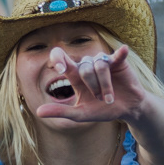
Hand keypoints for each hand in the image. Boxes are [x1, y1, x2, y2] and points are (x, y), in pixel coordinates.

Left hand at [32, 44, 146, 122]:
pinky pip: (116, 55)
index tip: (61, 69)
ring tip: (109, 98)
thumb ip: (60, 111)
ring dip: (104, 85)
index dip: (58, 59)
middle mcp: (87, 65)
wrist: (125, 110)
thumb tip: (38, 112)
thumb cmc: (101, 110)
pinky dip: (119, 53)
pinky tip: (123, 50)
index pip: (61, 58)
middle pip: (84, 68)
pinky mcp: (118, 62)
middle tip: (100, 99)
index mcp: (75, 75)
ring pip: (99, 66)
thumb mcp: (80, 114)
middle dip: (92, 86)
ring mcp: (102, 62)